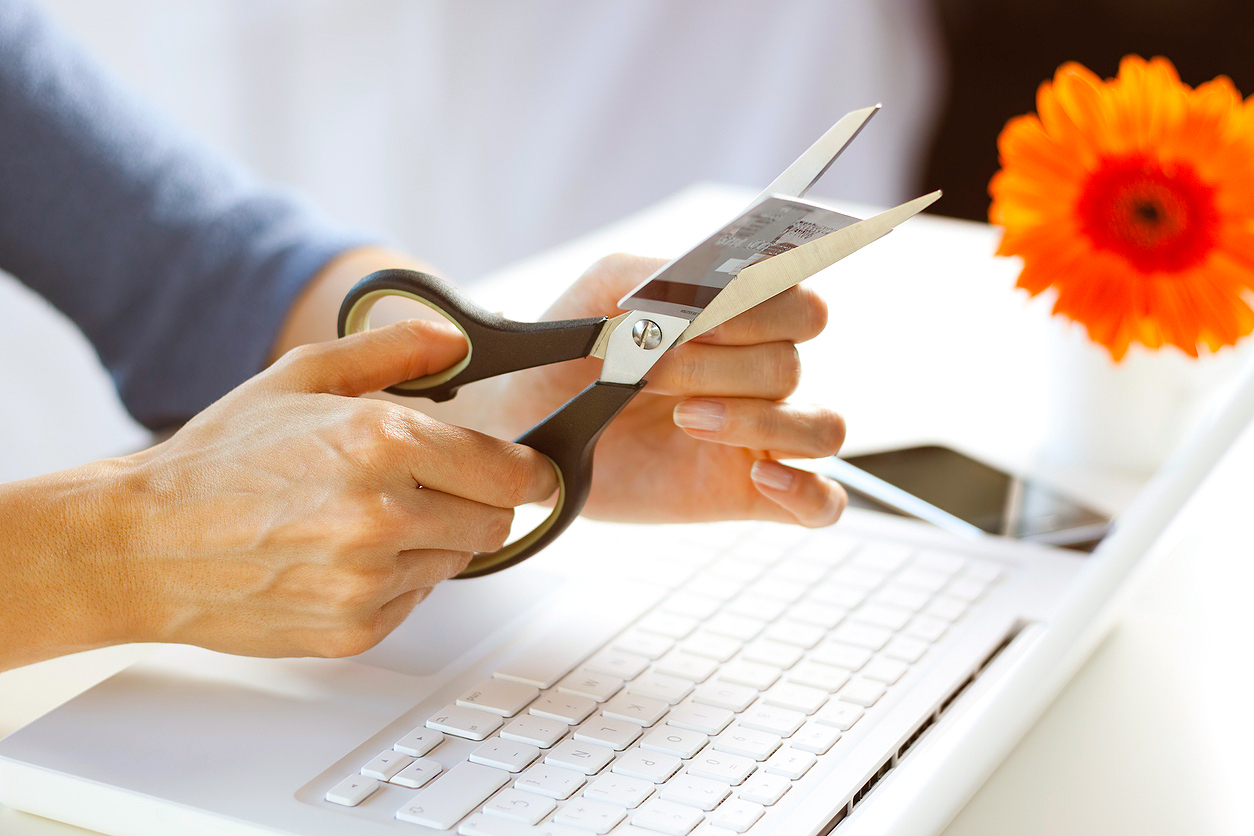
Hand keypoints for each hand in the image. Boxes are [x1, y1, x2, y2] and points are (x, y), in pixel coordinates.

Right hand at [98, 320, 555, 659]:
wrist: (144, 544)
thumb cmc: (218, 459)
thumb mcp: (301, 376)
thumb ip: (392, 352)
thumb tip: (454, 341)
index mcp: (382, 441)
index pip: (511, 471)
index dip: (528, 471)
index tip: (528, 471)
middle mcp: (384, 515)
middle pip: (496, 520)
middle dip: (476, 500)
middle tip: (430, 487)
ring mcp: (370, 579)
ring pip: (457, 560)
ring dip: (432, 539)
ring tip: (364, 518)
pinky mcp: (355, 628)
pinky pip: (415, 599)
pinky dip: (396, 579)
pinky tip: (341, 555)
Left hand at [495, 254, 847, 527]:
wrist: (528, 418)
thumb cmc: (572, 347)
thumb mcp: (605, 286)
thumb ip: (664, 275)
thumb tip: (716, 292)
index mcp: (741, 322)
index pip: (801, 308)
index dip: (761, 313)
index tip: (697, 320)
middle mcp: (757, 377)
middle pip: (792, 366)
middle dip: (722, 367)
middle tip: (654, 372)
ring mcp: (758, 437)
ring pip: (822, 428)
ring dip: (759, 421)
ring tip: (687, 420)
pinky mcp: (746, 494)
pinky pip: (823, 503)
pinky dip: (808, 493)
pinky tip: (761, 480)